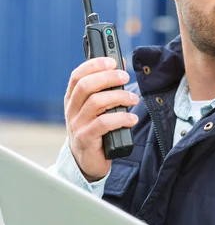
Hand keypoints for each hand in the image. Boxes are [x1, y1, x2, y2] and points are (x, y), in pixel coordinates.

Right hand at [64, 57, 138, 180]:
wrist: (87, 162)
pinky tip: (131, 119)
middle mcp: (72, 110)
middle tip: (125, 77)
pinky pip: (103, 124)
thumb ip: (106, 88)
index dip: (94, 65)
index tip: (112, 61)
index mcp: (73, 99)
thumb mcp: (99, 108)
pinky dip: (121, 118)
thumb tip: (120, 65)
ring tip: (133, 99)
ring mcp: (77, 125)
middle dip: (108, 77)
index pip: (77, 75)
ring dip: (118, 97)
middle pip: (86, 86)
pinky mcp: (86, 139)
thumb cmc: (96, 130)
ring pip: (95, 102)